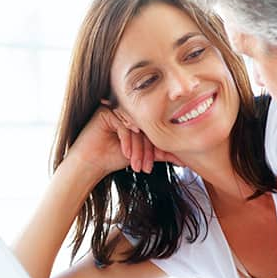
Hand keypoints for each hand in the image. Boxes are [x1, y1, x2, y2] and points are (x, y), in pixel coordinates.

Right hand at [68, 107, 182, 176]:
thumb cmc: (114, 158)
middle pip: (145, 129)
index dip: (154, 150)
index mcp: (139, 117)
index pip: (152, 131)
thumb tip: (185, 160)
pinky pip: (122, 124)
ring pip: (134, 128)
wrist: (92, 163)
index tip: (152, 167)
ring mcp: (117, 108)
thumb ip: (162, 154)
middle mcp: (129, 111)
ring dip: (137, 150)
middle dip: (146, 152)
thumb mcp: (142, 155)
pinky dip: (126, 140)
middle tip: (146, 169)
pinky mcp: (105, 111)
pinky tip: (125, 153)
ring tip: (136, 166)